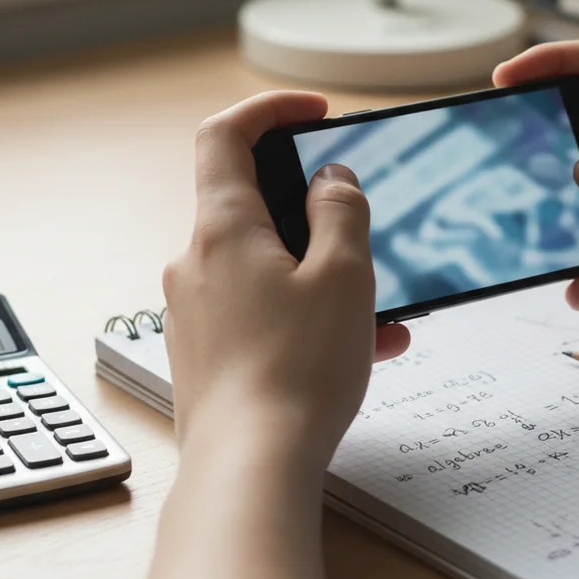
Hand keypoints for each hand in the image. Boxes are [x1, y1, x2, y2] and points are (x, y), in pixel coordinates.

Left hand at [161, 91, 408, 465]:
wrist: (250, 469)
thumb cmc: (296, 373)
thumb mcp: (344, 275)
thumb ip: (341, 210)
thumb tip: (330, 180)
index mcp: (224, 230)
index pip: (225, 135)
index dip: (269, 109)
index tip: (313, 112)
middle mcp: (198, 264)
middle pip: (256, 206)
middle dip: (317, 214)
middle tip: (364, 233)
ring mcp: (199, 310)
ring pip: (270, 268)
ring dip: (325, 276)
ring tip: (381, 312)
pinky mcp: (211, 351)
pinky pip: (264, 312)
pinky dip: (309, 315)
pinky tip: (362, 347)